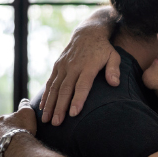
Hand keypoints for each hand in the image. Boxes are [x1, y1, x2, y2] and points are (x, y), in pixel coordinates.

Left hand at [0, 99, 37, 156]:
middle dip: (3, 139)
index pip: (5, 122)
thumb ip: (25, 106)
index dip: (13, 126)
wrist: (17, 147)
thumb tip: (24, 100)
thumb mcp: (27, 112)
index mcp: (1, 122)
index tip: (18, 130)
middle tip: (12, 144)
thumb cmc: (23, 129)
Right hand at [40, 7, 120, 125]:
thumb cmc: (103, 49)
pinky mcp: (57, 66)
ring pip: (55, 88)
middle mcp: (73, 67)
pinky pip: (50, 82)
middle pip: (65, 89)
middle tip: (57, 123)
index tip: (74, 114)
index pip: (82, 86)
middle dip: (60, 107)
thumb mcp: (114, 56)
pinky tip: (42, 108)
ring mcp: (63, 66)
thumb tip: (115, 83)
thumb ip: (114, 69)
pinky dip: (45, 95)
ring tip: (46, 120)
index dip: (78, 100)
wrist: (88, 33)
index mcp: (88, 66)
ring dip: (50, 104)